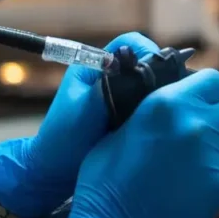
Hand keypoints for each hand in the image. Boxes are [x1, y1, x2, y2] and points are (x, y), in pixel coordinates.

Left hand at [0, 32, 159, 217]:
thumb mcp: (85, 110)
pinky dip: (155, 110)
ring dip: (158, 95)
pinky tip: (158, 123)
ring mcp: (118, 95)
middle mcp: (108, 76)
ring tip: (161, 112)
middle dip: (156, 76)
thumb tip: (139, 70)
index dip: (146, 52)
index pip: (129, 43)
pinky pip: (148, 104)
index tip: (156, 74)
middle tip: (164, 97)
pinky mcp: (126, 114)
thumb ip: (109, 87)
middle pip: (144, 62)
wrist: (54, 173)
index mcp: (93, 65)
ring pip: (149, 83)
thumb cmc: (62, 140)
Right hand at [18, 69, 218, 217]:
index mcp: (166, 103)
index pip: (213, 79)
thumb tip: (169, 103)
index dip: (208, 92)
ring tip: (211, 155)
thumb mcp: (119, 131)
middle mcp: (196, 121)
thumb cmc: (105, 183)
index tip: (200, 104)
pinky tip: (212, 175)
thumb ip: (151, 111)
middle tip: (206, 132)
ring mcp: (215, 152)